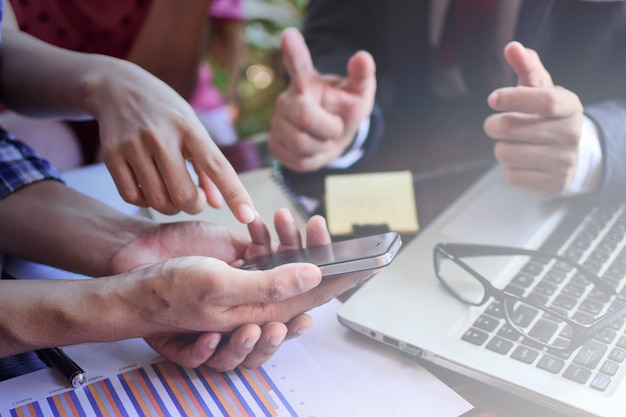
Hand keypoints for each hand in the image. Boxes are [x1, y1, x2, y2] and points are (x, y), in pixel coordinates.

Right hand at [92, 60, 254, 220]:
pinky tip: (150, 188)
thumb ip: (206, 167)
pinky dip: (145, 202)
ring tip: (171, 191)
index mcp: (189, 127)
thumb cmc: (165, 112)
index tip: (248, 216)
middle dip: (194, 206)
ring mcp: (133, 146)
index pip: (217, 166)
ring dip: (170, 206)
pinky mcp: (111, 155)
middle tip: (194, 197)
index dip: (235, 194)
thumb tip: (217, 204)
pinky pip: (133, 198)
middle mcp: (161, 136)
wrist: (116, 87)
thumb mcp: (192, 128)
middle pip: (184, 195)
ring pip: (158, 201)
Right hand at [111, 208, 364, 370]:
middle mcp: (263, 296)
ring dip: (292, 236)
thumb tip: (316, 276)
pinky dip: (271, 233)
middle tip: (317, 223)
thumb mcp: (222, 290)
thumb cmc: (172, 292)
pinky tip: (268, 223)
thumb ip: (272, 285)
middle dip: (316, 247)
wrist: (134, 282)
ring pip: (289, 258)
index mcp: (265, 309)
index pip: (316, 294)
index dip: (343, 278)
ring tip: (291, 217)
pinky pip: (266, 247)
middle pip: (307, 274)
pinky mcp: (238, 262)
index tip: (371, 261)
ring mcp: (251, 278)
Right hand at [268, 27, 375, 171]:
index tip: (289, 35)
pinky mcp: (274, 144)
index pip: (298, 64)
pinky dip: (315, 160)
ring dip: (322, 145)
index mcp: (307, 82)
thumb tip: (363, 56)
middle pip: (303, 115)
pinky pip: (298, 160)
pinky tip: (315, 149)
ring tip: (324, 137)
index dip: (294, 50)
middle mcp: (286, 99)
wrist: (334, 138)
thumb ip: (361, 76)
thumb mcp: (359, 94)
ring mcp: (277, 122)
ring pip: (301, 142)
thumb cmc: (345, 110)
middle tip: (336, 127)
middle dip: (328, 127)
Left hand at [483, 41, 583, 196]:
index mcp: (569, 106)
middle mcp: (571, 134)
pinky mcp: (551, 184)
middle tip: (495, 124)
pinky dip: (509, 168)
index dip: (513, 97)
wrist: (570, 156)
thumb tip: (512, 47)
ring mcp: (563, 161)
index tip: (492, 98)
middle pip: (512, 128)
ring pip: (506, 153)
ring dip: (499, 147)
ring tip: (510, 143)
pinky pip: (511, 175)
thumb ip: (527, 67)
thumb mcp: (541, 91)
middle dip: (494, 125)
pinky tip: (521, 162)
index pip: (544, 100)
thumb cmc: (547, 117)